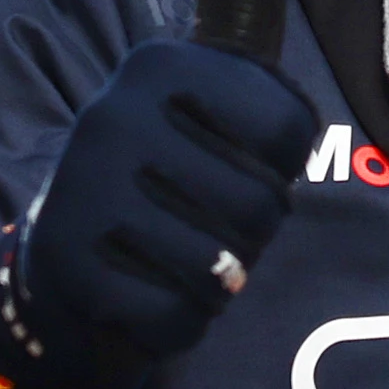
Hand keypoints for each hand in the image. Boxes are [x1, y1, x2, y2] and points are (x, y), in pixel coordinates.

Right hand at [24, 39, 318, 373]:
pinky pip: (174, 316)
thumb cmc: (162, 177)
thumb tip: (323, 139)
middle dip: (255, 232)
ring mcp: (87, 190)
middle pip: (259, 202)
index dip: (282, 169)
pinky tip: (157, 295)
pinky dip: (182, 322)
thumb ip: (265, 111)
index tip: (248, 174)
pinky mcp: (70, 263)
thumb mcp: (203, 115)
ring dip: (221, 282)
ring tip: (191, 265)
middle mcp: (116, 115)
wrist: (65, 242)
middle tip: (221, 232)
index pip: (286, 128)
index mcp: (160, 66)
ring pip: (221, 267)